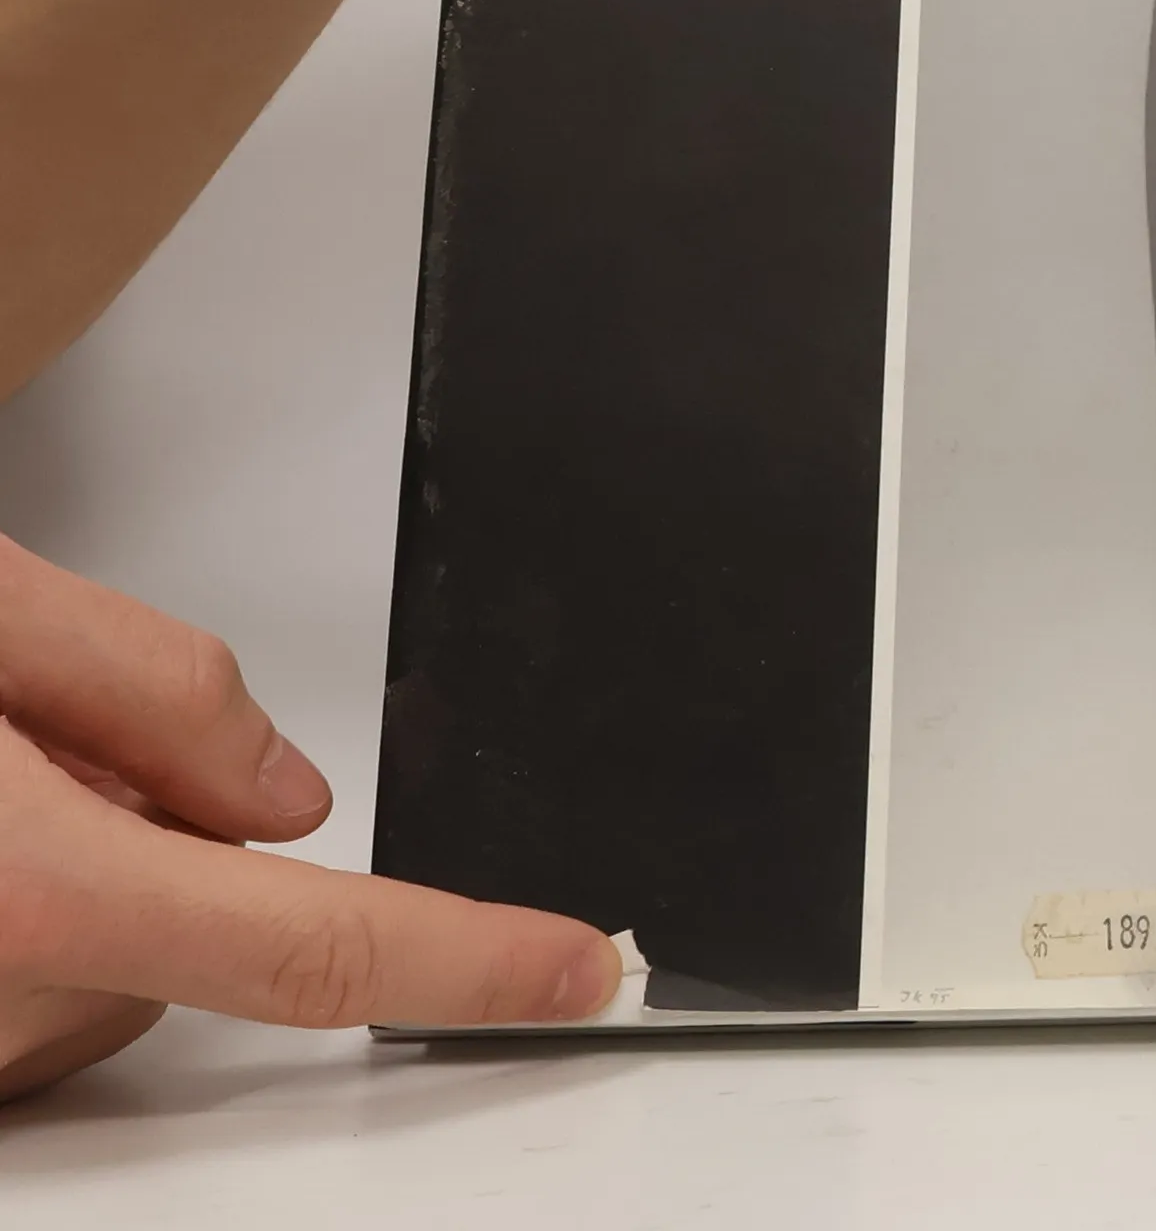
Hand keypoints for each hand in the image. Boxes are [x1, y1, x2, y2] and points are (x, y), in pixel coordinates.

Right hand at [0, 535, 619, 1102]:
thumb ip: (151, 690)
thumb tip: (291, 798)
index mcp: (21, 892)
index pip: (310, 949)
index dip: (466, 961)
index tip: (572, 970)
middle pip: (210, 924)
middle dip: (177, 818)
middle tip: (43, 731)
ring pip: (125, 957)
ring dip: (93, 864)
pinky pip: (39, 994)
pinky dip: (33, 916)